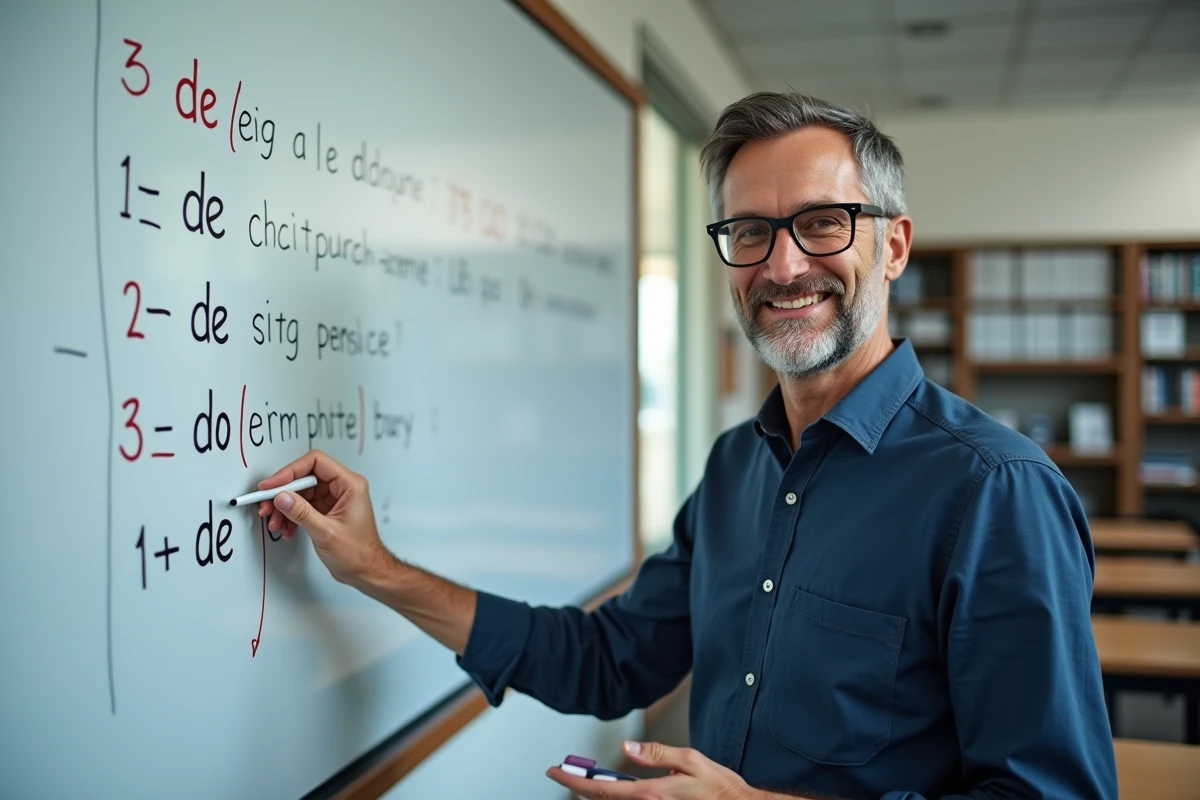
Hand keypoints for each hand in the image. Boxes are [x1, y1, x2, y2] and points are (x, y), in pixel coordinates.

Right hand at [257, 449, 389, 585]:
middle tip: (267, 505)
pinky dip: (291, 515)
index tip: (272, 484)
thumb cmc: (359, 553)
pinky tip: (286, 529)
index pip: (316, 462)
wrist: (366, 572)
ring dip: (284, 507)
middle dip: (283, 492)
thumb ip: (302, 513)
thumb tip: (282, 496)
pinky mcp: (327, 510)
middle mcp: (343, 487)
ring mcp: (334, 498)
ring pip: (301, 492)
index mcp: (350, 485)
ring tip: (275, 522)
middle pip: (305, 477)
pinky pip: (303, 505)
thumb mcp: (326, 533)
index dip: (290, 470)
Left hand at [546, 741, 755, 799]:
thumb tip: (629, 749)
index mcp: (653, 794)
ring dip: (599, 794)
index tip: (555, 772)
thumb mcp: (691, 760)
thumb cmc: (720, 789)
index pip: (603, 789)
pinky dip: (617, 799)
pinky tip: (616, 790)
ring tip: (589, 780)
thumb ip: (657, 753)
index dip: (574, 782)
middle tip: (566, 772)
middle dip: (581, 787)